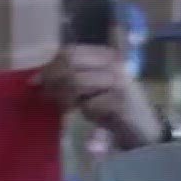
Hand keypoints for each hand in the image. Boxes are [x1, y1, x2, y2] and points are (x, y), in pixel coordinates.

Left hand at [36, 45, 161, 149]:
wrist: (145, 129)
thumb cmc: (114, 108)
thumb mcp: (92, 87)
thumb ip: (70, 77)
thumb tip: (35, 79)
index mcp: (106, 54)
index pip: (70, 51)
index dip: (50, 66)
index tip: (36, 82)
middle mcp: (114, 63)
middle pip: (70, 64)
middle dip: (53, 82)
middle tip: (49, 98)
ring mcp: (118, 81)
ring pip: (76, 82)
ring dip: (66, 98)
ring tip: (70, 108)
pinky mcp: (120, 101)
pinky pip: (89, 105)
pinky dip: (86, 114)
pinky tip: (94, 118)